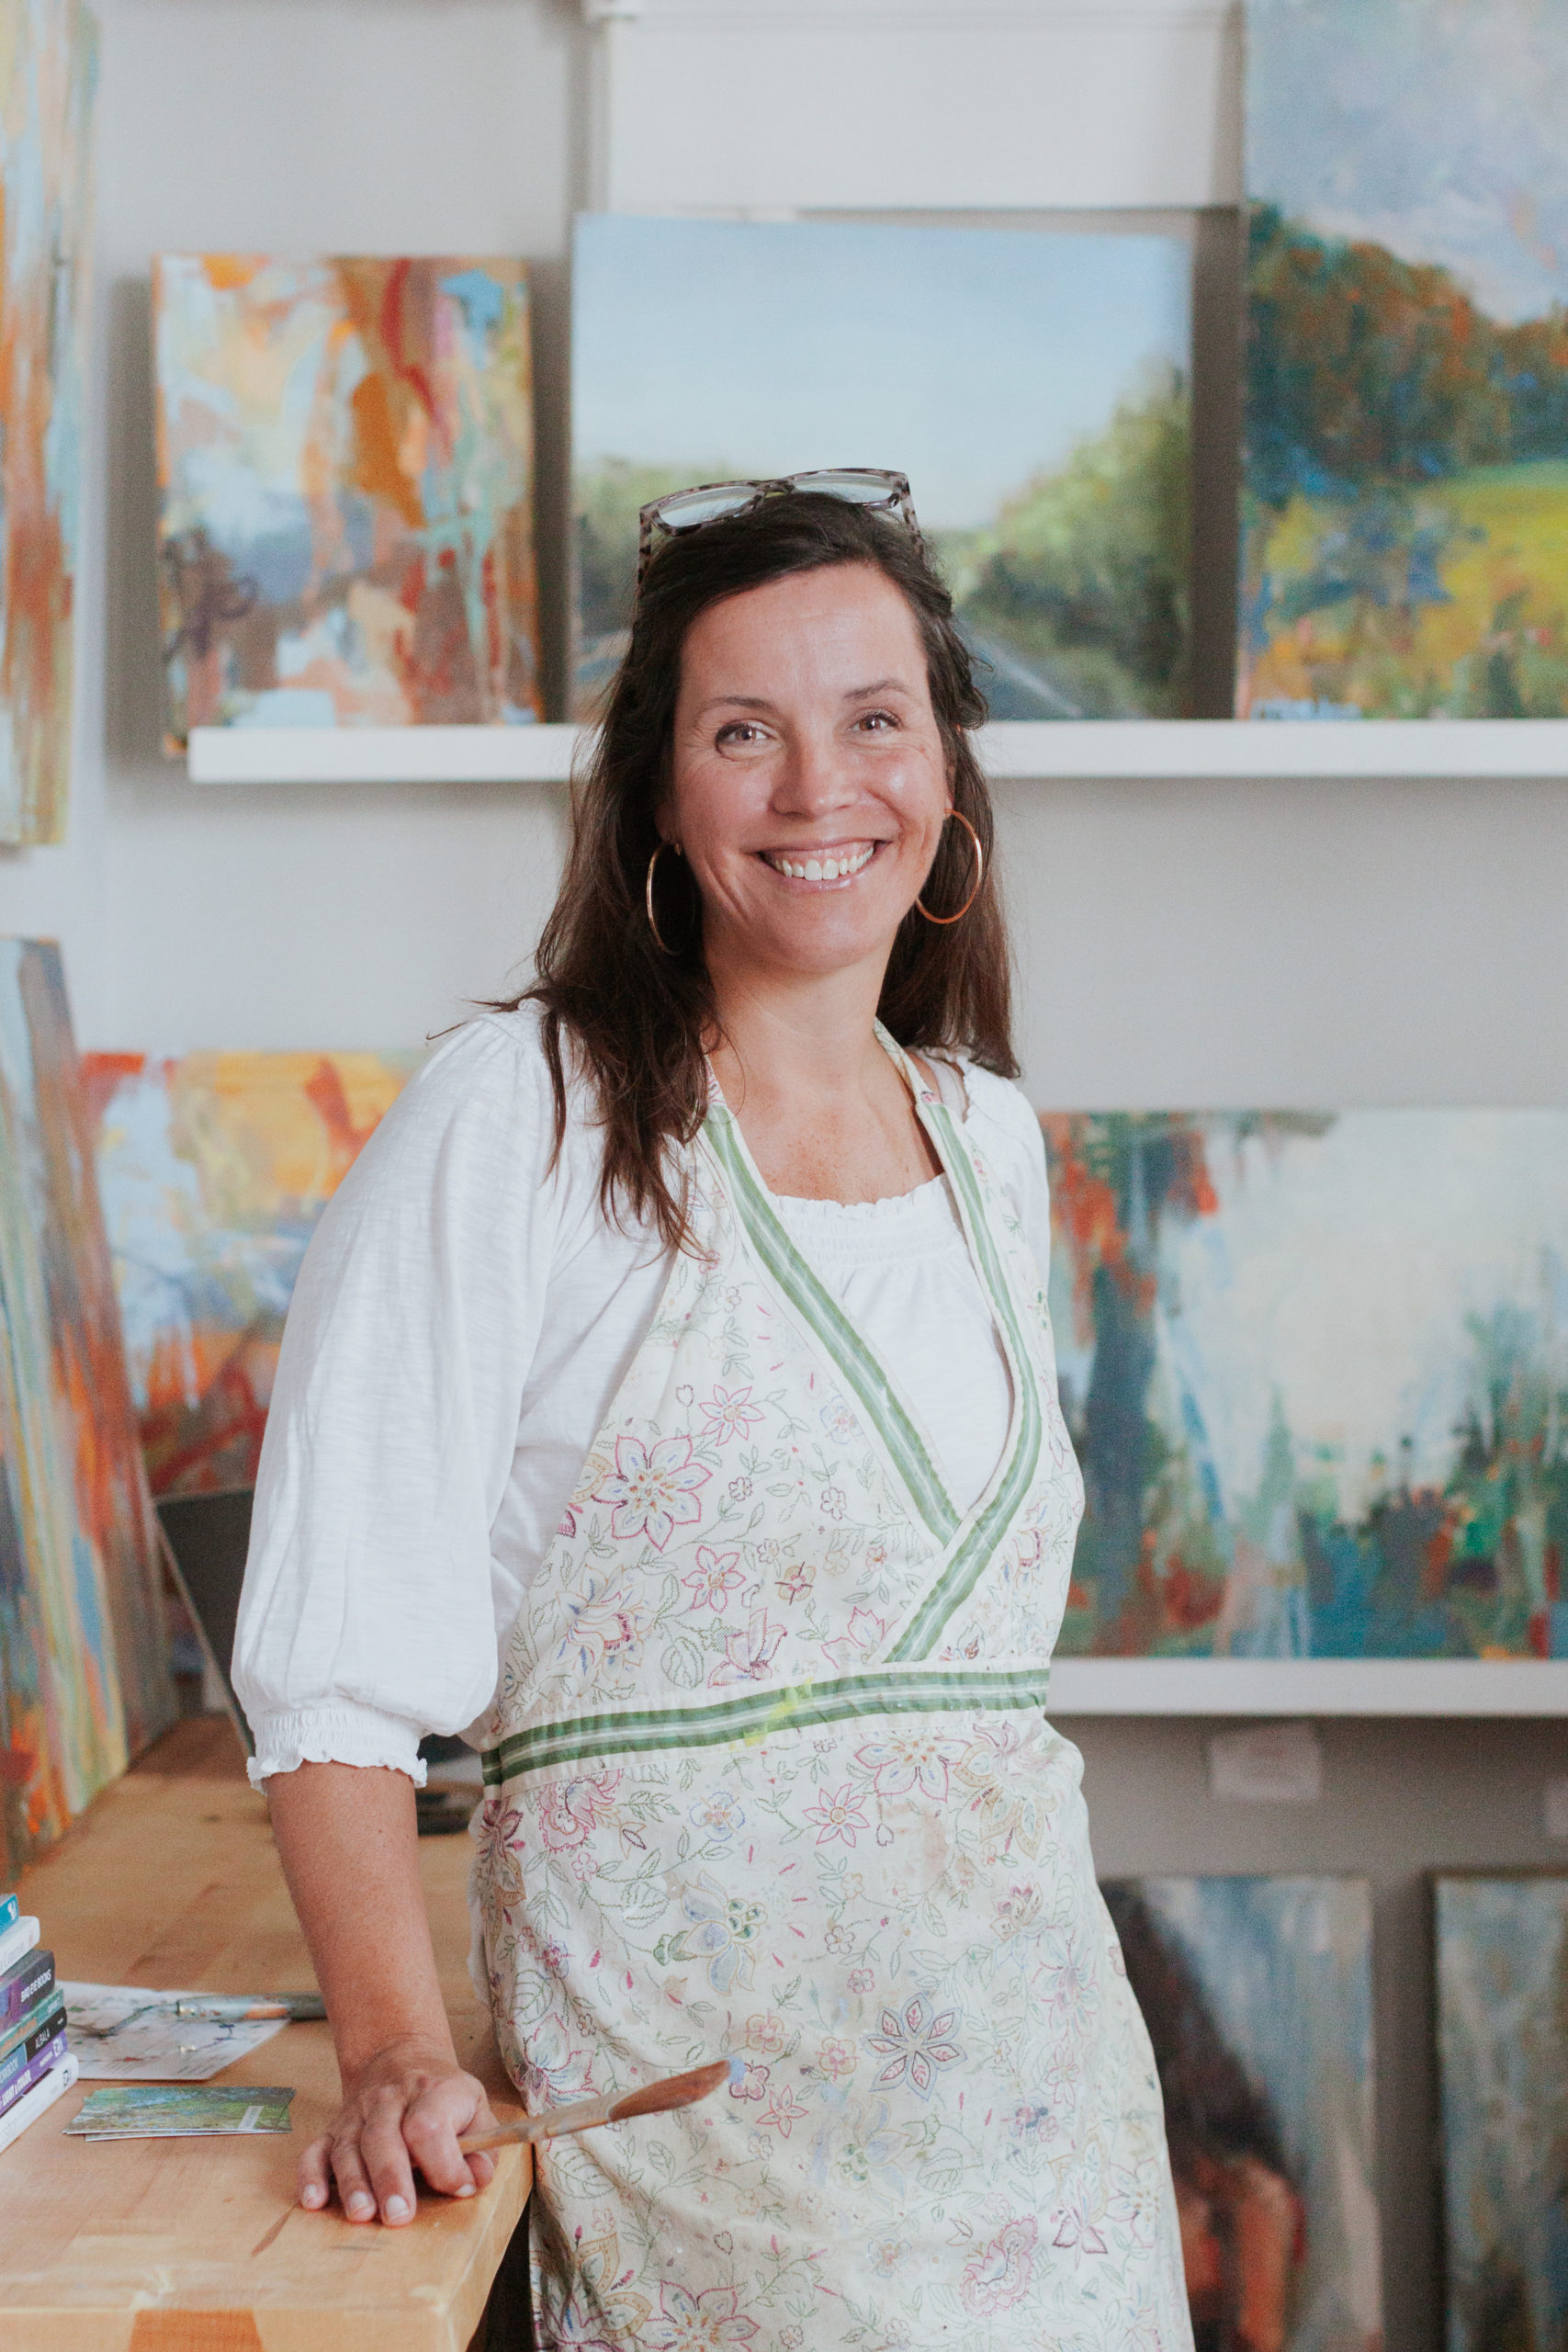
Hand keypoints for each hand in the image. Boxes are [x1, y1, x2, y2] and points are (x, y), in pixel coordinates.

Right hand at [299, 2035, 498, 2225]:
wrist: (400, 2057)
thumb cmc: (443, 2096)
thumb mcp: (477, 2108)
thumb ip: (484, 2146)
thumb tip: (476, 2180)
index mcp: (433, 2093)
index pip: (430, 2126)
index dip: (445, 2162)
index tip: (459, 2186)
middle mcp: (391, 2100)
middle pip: (384, 2138)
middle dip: (391, 2179)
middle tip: (398, 2216)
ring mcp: (358, 2114)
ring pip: (349, 2147)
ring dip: (353, 2183)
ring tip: (362, 2214)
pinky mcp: (334, 2128)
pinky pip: (315, 2151)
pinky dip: (311, 2176)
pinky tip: (314, 2201)